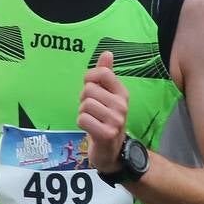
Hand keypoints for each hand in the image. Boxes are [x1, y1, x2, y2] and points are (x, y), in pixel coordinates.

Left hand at [77, 51, 128, 172]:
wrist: (113, 150)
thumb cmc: (106, 119)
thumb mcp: (108, 95)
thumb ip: (106, 74)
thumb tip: (107, 53)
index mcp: (122, 93)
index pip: (103, 73)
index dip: (90, 78)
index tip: (91, 87)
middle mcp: (122, 105)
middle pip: (89, 89)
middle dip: (84, 99)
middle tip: (92, 110)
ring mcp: (116, 120)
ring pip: (84, 105)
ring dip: (82, 113)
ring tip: (92, 119)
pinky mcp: (106, 134)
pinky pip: (82, 119)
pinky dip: (82, 123)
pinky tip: (90, 128)